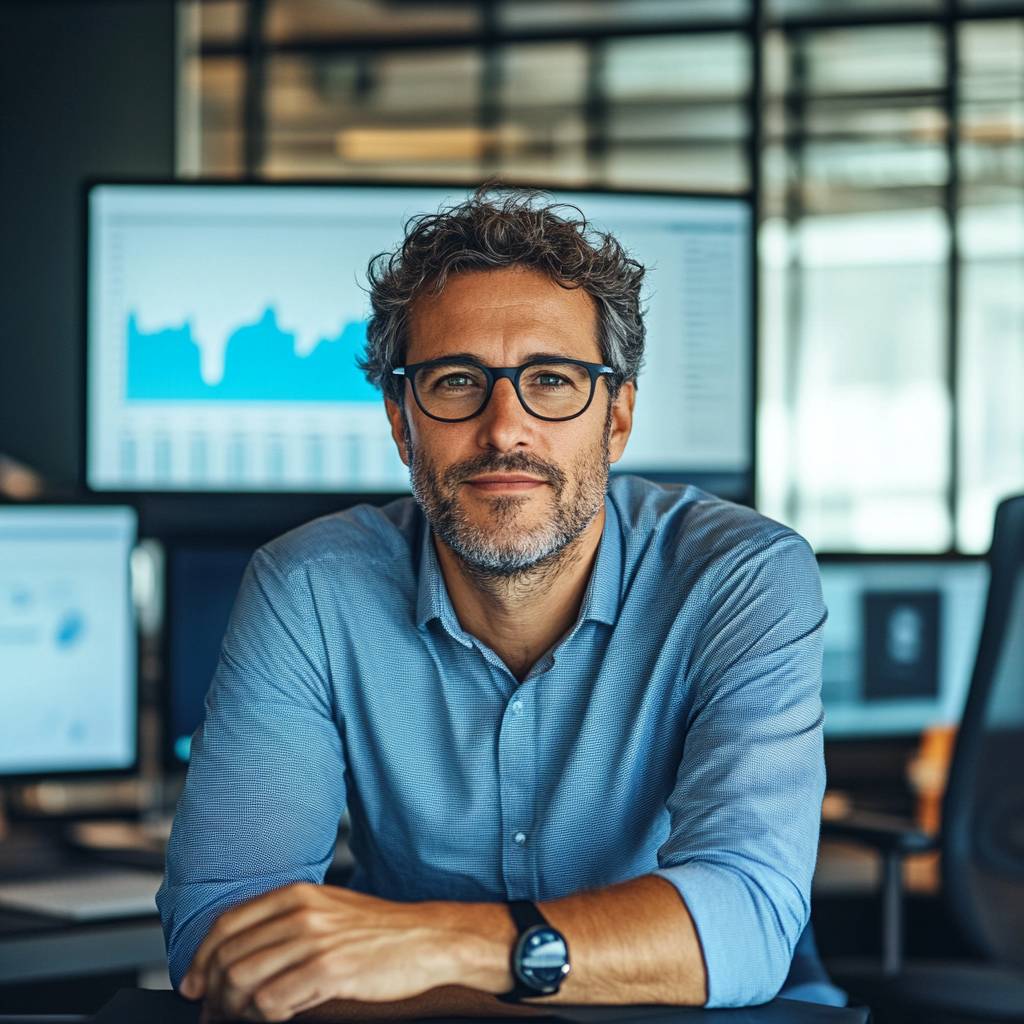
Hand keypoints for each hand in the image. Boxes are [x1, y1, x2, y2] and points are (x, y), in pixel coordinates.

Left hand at [179, 882, 468, 1021]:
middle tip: (215, 1014)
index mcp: (296, 894)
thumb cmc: (378, 931)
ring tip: (243, 1020)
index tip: (192, 984)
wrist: (427, 939)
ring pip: (242, 981)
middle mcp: (301, 913)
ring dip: (233, 1011)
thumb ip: (285, 923)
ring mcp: (315, 941)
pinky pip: (271, 1003)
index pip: (226, 925)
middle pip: (228, 957)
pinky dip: (264, 1018)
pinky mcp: (330, 971)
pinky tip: (278, 1018)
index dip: (200, 959)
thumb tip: (238, 955)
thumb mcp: (328, 910)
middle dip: (212, 993)